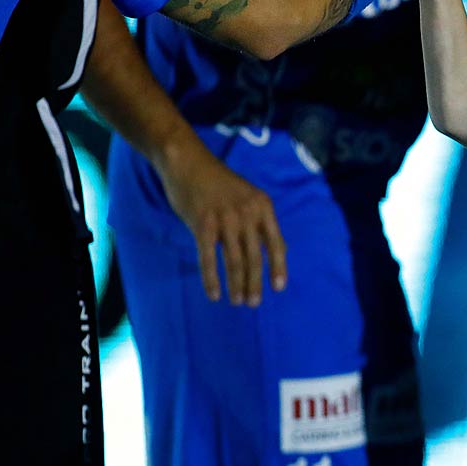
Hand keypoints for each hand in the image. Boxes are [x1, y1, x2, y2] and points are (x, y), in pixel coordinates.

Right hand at [156, 148, 287, 305]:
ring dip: (236, 285)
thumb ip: (256, 221)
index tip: (278, 288)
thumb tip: (265, 252)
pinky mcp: (202, 224)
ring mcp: (225, 219)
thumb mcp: (247, 196)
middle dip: (255, 283)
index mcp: (263, 207)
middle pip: (255, 257)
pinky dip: (211, 279)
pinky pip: (209, 258)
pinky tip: (214, 294)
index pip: (276, 243)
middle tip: (253, 303)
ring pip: (234, 261)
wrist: (188, 162)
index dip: (278, 267)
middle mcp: (248, 214)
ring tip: (237, 302)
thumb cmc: (218, 182)